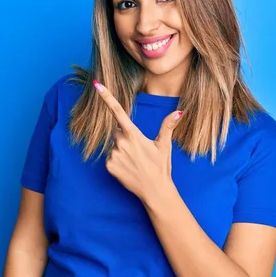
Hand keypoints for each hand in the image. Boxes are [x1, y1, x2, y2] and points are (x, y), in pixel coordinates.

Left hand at [93, 80, 183, 203]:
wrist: (155, 191)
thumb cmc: (161, 167)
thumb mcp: (164, 145)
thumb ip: (168, 126)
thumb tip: (179, 112)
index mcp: (133, 134)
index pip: (118, 112)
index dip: (107, 97)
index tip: (97, 85)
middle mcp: (121, 143)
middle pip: (117, 132)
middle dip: (124, 137)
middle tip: (138, 150)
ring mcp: (114, 155)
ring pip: (114, 146)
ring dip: (121, 150)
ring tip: (135, 162)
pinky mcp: (109, 166)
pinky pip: (110, 158)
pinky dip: (117, 162)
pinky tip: (128, 168)